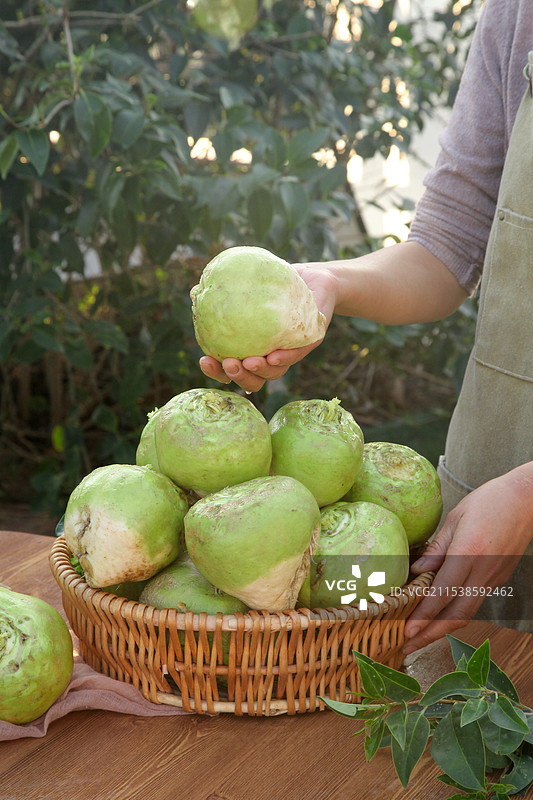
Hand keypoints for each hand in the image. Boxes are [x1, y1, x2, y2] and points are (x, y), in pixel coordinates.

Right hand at [198, 264, 337, 392]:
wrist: (315, 278)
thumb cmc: (277, 284)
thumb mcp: (249, 286)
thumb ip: (225, 293)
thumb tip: (193, 292)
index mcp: (253, 349)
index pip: (232, 369)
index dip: (218, 372)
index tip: (204, 360)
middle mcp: (271, 356)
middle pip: (252, 380)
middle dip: (237, 377)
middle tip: (227, 364)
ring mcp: (292, 352)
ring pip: (274, 374)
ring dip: (258, 371)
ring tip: (248, 362)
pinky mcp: (311, 342)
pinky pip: (297, 354)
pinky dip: (285, 358)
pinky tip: (273, 357)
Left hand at [403, 464, 532, 653]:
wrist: (525, 500)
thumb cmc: (488, 501)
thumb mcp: (456, 517)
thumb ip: (437, 548)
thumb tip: (417, 572)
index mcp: (468, 553)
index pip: (442, 593)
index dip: (424, 616)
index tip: (407, 631)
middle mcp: (483, 571)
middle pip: (456, 614)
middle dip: (431, 634)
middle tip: (408, 646)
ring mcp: (493, 578)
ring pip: (467, 612)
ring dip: (443, 629)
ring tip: (421, 638)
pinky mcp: (499, 579)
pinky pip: (475, 601)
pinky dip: (456, 614)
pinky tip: (441, 616)